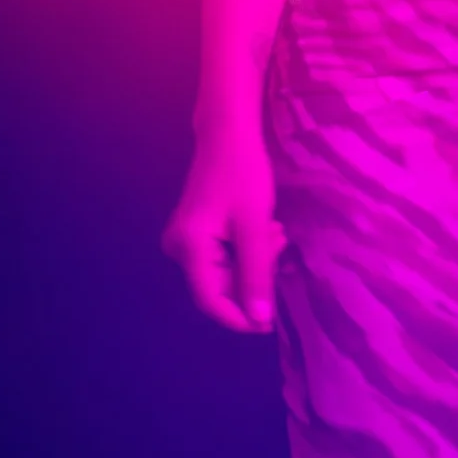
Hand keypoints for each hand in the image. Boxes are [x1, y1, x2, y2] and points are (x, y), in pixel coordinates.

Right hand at [163, 107, 283, 333]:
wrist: (228, 134)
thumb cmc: (242, 173)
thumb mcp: (255, 226)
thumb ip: (256, 274)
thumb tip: (258, 320)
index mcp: (189, 248)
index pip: (211, 301)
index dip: (240, 317)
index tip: (270, 322)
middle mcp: (179, 249)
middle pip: (220, 285)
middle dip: (254, 275)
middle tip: (277, 243)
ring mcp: (186, 241)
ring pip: (226, 272)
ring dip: (255, 260)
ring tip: (274, 231)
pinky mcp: (196, 234)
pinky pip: (223, 257)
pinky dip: (247, 250)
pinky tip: (264, 230)